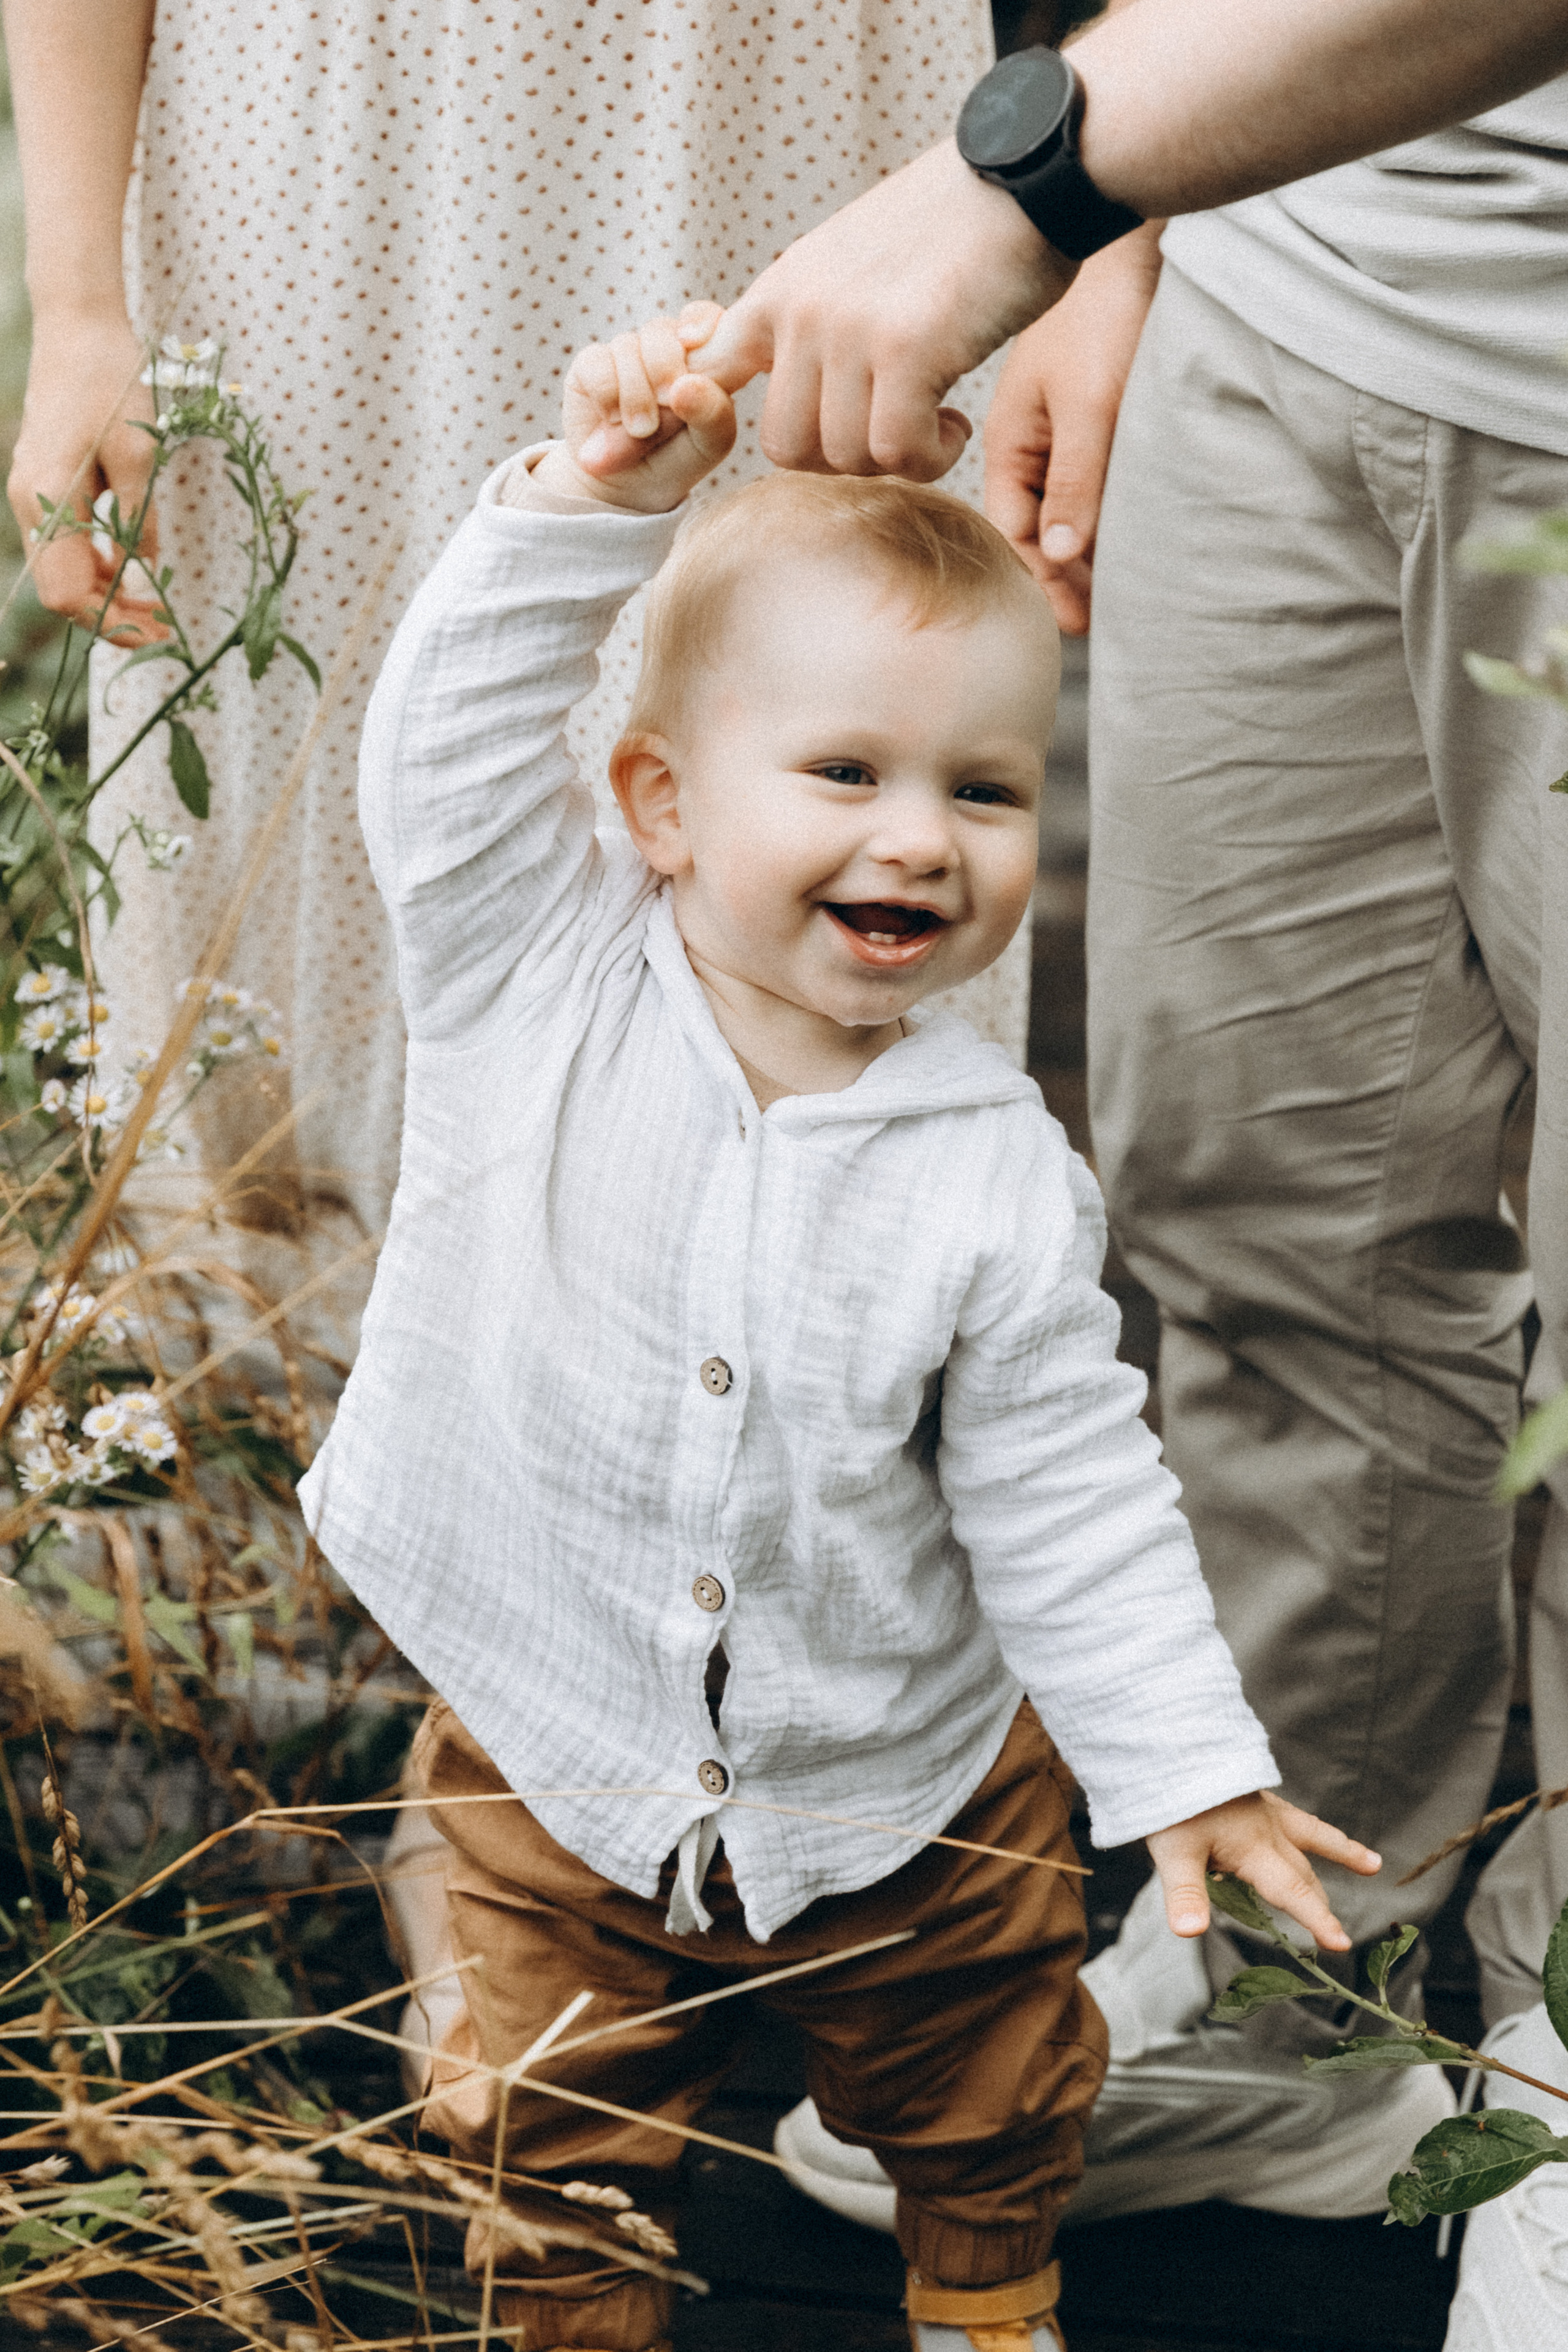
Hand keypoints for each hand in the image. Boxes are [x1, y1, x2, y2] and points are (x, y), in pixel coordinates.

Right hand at [6, 311, 165, 645]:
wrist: (77, 329)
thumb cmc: (111, 382)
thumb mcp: (140, 455)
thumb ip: (138, 523)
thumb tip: (144, 582)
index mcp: (48, 497)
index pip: (67, 593)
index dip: (110, 623)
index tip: (156, 633)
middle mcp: (30, 502)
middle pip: (61, 590)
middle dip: (111, 616)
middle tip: (164, 626)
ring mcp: (31, 494)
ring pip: (62, 570)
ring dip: (106, 594)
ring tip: (156, 604)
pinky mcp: (43, 484)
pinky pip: (65, 543)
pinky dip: (98, 564)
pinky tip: (133, 566)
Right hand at [532, 305, 737, 515]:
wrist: (628, 488)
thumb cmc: (678, 460)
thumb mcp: (709, 445)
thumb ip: (713, 414)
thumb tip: (686, 385)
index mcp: (699, 355)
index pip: (704, 317)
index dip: (699, 324)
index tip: (693, 346)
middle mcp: (662, 347)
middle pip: (661, 331)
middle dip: (663, 370)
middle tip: (665, 406)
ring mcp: (625, 353)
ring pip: (628, 347)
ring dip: (635, 394)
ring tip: (639, 432)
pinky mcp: (590, 365)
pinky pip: (596, 363)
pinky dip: (607, 394)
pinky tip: (612, 420)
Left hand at [690, 139, 1072, 481]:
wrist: (1025, 175)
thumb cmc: (950, 230)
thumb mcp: (851, 260)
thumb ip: (808, 315)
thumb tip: (768, 375)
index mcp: (783, 289)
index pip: (711, 369)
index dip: (727, 415)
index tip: (792, 422)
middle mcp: (803, 310)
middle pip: (787, 446)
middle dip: (843, 459)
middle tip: (890, 432)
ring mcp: (849, 330)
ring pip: (844, 456)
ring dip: (897, 458)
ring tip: (933, 420)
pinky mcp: (905, 350)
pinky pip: (897, 451)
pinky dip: (931, 457)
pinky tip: (953, 424)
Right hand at [983, 224, 1161, 633]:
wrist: (1129, 232)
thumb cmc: (1107, 312)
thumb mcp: (1092, 405)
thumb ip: (1076, 483)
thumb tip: (1059, 558)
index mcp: (1009, 441)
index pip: (1016, 533)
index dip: (1044, 579)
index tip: (1079, 621)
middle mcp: (1027, 440)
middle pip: (1039, 527)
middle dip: (1066, 574)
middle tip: (1104, 617)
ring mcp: (1056, 425)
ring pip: (1066, 505)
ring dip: (1089, 545)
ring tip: (1122, 586)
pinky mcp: (1089, 410)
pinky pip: (1090, 477)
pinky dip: (1105, 509)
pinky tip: (1131, 529)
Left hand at [1146, 1789, 1381, 1952]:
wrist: (1175, 1749)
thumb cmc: (1173, 1803)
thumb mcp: (1173, 1852)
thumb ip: (1185, 1893)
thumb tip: (1190, 1931)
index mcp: (1255, 1849)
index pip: (1293, 1893)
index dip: (1318, 1920)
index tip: (1342, 1944)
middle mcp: (1269, 1831)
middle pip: (1303, 1874)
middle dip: (1321, 1906)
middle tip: (1343, 1938)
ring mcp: (1266, 1810)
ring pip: (1312, 1834)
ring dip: (1341, 1851)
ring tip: (1373, 1863)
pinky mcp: (1255, 1794)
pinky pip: (1294, 1813)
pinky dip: (1310, 1825)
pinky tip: (1307, 1826)